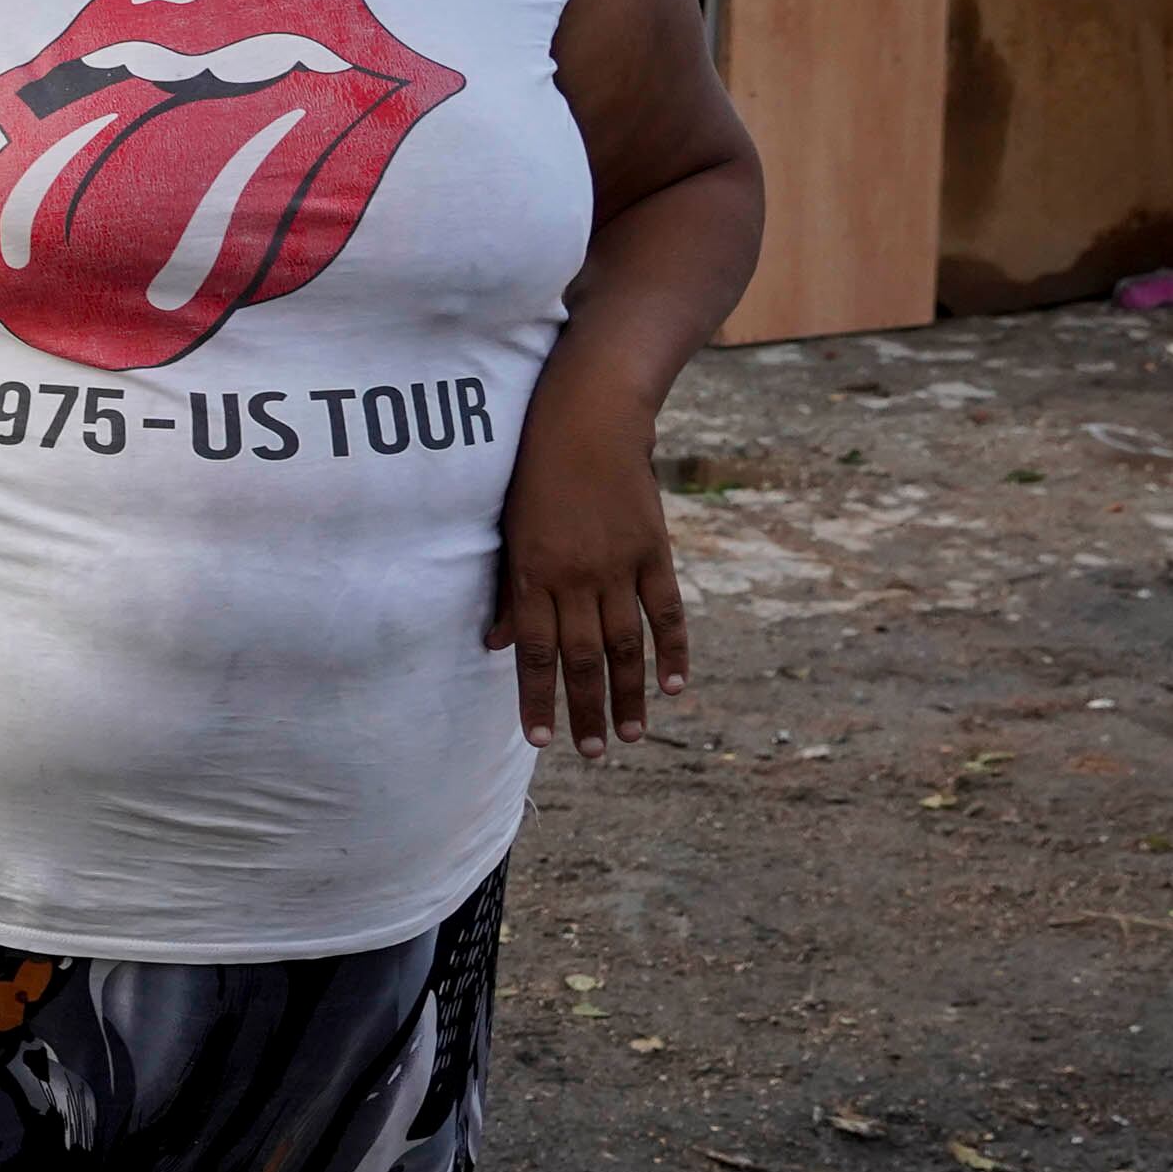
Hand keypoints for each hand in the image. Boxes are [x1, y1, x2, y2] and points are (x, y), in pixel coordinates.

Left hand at [489, 401, 688, 758]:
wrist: (586, 419)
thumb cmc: (533, 473)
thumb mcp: (509, 530)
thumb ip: (509, 591)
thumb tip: (498, 644)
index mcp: (533, 574)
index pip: (535, 653)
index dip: (537, 698)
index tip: (541, 739)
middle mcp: (576, 577)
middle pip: (582, 658)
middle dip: (588, 709)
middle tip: (595, 751)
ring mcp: (618, 565)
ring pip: (626, 644)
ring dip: (631, 693)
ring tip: (632, 734)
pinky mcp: (653, 549)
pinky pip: (666, 610)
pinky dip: (673, 649)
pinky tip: (674, 685)